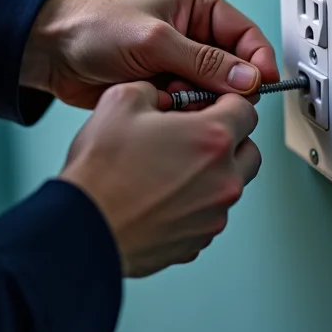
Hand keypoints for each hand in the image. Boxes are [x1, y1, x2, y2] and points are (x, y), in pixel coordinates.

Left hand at [21, 0, 279, 109]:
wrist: (54, 54)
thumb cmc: (95, 28)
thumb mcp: (154, 40)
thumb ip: (204, 61)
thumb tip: (247, 78)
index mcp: (198, 6)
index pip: (245, 35)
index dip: (258, 61)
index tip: (263, 86)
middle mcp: (194, 34)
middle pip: (234, 67)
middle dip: (223, 86)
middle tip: (204, 94)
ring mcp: (180, 62)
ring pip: (213, 91)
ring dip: (199, 100)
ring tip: (174, 97)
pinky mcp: (167, 86)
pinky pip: (191, 105)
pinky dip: (182, 111)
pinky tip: (163, 105)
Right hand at [60, 81, 260, 276]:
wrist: (82, 229)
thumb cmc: (101, 171)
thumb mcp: (121, 101)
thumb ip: (153, 89)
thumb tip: (160, 96)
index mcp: (213, 138)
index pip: (246, 109)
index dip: (225, 102)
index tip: (209, 105)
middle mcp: (223, 178)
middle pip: (248, 149)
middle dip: (229, 138)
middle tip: (196, 134)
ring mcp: (213, 214)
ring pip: (231, 184)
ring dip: (213, 172)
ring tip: (173, 166)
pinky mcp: (197, 241)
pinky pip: (209, 214)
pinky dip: (195, 203)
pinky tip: (163, 195)